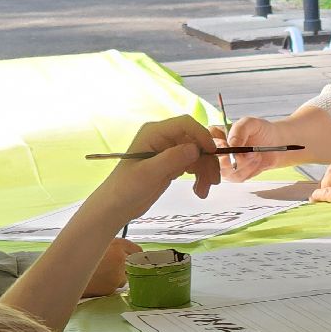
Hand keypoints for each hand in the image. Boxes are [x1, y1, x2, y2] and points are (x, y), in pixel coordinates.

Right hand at [82, 237, 140, 296]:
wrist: (66, 274)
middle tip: (111, 265)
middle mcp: (120, 258)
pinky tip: (97, 280)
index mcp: (116, 244)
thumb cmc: (77, 256)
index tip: (133, 256)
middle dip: (124, 265)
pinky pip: (115, 286)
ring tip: (100, 273)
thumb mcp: (93, 241)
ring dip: (116, 276)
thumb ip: (107, 242)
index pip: (136, 250)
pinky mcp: (112, 287)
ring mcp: (118, 274)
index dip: (134, 254)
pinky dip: (109, 285)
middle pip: (131, 264)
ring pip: (124, 277)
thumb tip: (116, 243)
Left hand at [93, 116, 221, 221]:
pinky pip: (194, 166)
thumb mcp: (148, 174)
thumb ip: (171, 159)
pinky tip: (199, 191)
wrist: (117, 207)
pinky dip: (200, 177)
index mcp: (154, 133)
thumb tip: (195, 148)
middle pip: (196, 141)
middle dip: (206, 160)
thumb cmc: (126, 189)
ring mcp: (169, 152)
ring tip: (203, 192)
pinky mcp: (172, 165)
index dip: (202, 135)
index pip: (185, 124)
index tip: (212, 153)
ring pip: (198, 155)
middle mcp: (163, 139)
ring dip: (205, 172)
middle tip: (212, 182)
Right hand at [211, 115, 288, 181]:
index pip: (205, 145)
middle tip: (249, 152)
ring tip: (256, 153)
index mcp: (213, 135)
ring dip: (244, 164)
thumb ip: (239, 130)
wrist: (275, 144)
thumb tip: (230, 144)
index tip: (228, 146)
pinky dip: (249, 170)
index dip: (216, 148)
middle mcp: (215, 151)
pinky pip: (236, 178)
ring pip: (226, 172)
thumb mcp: (250, 123)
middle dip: (232, 160)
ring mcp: (222, 165)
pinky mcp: (232, 175)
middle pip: (212, 163)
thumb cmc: (261, 130)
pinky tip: (255, 161)